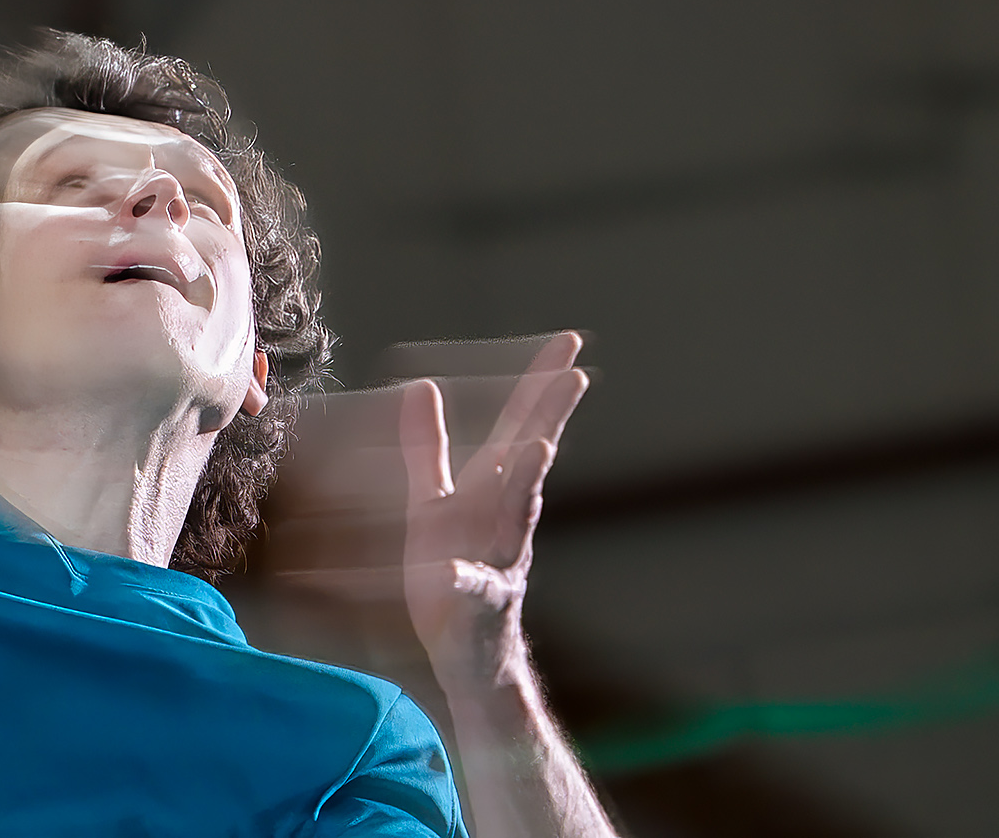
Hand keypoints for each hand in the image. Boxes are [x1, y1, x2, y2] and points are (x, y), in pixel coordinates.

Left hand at [399, 332, 585, 692]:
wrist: (468, 654)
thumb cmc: (453, 571)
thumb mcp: (434, 503)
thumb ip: (428, 449)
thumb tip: (422, 384)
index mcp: (492, 491)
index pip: (521, 429)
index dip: (541, 386)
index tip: (568, 344)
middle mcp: (506, 519)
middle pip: (531, 460)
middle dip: (551, 417)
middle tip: (576, 376)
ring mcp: (499, 560)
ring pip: (517, 516)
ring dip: (526, 481)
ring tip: (539, 447)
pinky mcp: (478, 603)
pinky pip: (472, 587)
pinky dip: (465, 577)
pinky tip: (454, 568)